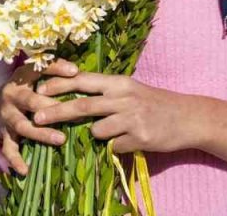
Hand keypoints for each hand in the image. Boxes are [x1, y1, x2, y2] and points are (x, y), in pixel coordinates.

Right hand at [0, 59, 77, 173]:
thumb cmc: (25, 88)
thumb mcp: (33, 74)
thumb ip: (53, 70)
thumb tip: (77, 71)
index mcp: (20, 79)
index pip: (37, 69)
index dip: (55, 69)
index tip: (75, 72)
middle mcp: (11, 96)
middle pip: (30, 101)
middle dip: (51, 108)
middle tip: (74, 114)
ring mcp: (7, 116)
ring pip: (22, 125)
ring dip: (40, 133)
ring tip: (60, 139)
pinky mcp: (4, 134)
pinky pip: (8, 148)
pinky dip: (15, 159)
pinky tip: (26, 170)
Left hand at [33, 72, 226, 154]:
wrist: (188, 117)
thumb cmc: (153, 102)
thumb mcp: (128, 89)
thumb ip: (103, 91)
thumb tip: (70, 94)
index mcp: (118, 83)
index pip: (82, 80)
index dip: (58, 84)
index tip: (39, 88)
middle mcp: (123, 98)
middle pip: (82, 106)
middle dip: (56, 112)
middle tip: (37, 118)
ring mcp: (132, 118)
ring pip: (97, 130)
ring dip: (95, 134)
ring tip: (112, 131)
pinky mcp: (140, 138)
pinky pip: (114, 146)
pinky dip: (115, 146)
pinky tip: (129, 141)